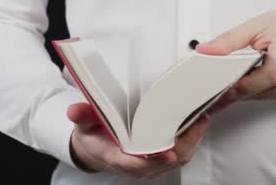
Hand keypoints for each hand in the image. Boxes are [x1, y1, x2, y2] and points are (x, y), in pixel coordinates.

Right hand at [67, 103, 209, 178]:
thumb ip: (82, 117)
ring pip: (177, 159)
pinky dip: (192, 141)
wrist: (96, 149)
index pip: (137, 164)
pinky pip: (180, 155)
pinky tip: (198, 124)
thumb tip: (74, 110)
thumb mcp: (84, 125)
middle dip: (184, 145)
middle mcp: (137, 165)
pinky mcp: (159, 159)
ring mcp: (150, 164)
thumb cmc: (93, 136)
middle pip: (165, 161)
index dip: (154, 161)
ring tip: (201, 120)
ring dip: (192, 142)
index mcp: (117, 158)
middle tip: (196, 123)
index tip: (168, 152)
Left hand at [198, 6, 275, 103]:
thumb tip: (205, 51)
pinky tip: (242, 85)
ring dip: (242, 92)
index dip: (240, 83)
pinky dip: (254, 91)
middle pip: (260, 88)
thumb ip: (229, 40)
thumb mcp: (257, 25)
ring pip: (262, 95)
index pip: (265, 74)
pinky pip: (269, 95)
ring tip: (220, 89)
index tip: (216, 88)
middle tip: (209, 94)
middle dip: (233, 91)